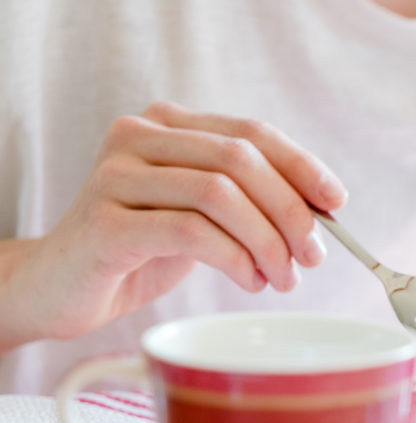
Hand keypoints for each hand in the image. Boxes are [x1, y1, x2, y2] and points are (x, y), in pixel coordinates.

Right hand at [7, 101, 345, 345]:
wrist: (62, 287)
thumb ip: (247, 201)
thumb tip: (322, 212)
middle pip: (241, 160)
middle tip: (311, 257)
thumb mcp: (203, 216)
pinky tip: (250, 281)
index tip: (337, 202)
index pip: (251, 132)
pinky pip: (190, 231)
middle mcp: (138, 137)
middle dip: (290, 211)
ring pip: (220, 194)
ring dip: (267, 241)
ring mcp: (115, 175)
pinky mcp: (104, 221)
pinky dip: (234, 258)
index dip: (302, 165)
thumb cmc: (141, 251)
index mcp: (168, 125)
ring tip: (282, 278)